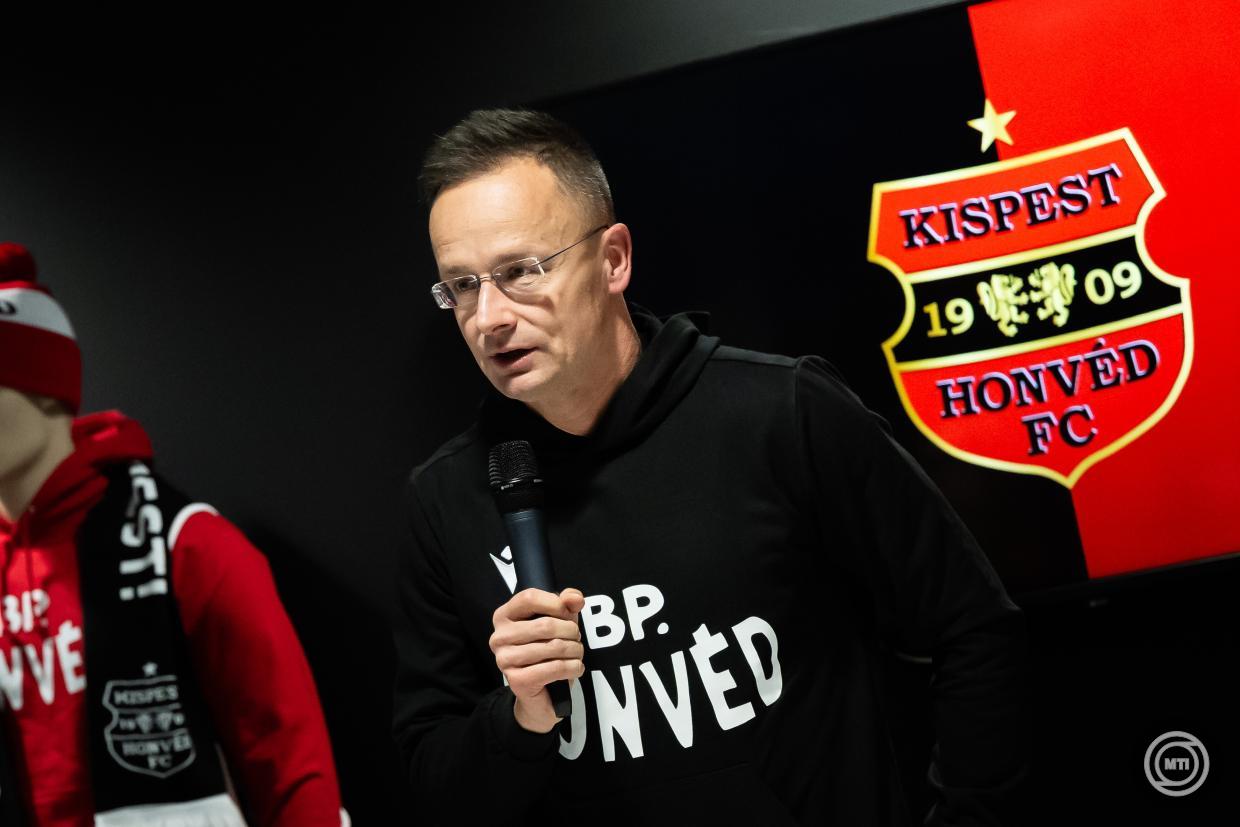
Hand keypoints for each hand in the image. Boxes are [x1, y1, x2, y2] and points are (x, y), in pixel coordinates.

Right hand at [489, 587, 585, 733]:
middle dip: (571, 631)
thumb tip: (574, 598)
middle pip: (545, 624)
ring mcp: (505, 659)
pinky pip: (555, 668)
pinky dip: (573, 667)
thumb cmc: (547, 652)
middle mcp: (499, 637)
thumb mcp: (559, 622)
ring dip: (575, 650)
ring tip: (576, 654)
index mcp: (504, 616)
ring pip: (554, 646)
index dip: (555, 604)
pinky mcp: (517, 681)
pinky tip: (575, 668)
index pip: (529, 598)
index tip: (568, 614)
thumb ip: (566, 604)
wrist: (541, 695)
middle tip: (576, 639)